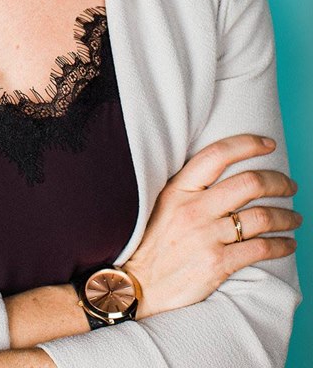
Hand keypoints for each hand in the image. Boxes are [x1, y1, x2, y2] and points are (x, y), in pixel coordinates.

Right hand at [123, 133, 301, 319]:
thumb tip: (225, 174)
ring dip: (287, 216)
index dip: (247, 144)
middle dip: (278, 181)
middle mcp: (194, 209)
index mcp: (178, 189)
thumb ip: (190, 189)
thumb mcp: (163, 205)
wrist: (137, 287)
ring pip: (262, 216)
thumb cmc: (152, 243)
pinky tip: (288, 244)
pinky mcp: (217, 263)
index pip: (217, 154)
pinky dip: (282, 245)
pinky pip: (261, 249)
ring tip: (295, 218)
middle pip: (249, 183)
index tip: (268, 144)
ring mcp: (206, 236)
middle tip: (290, 185)